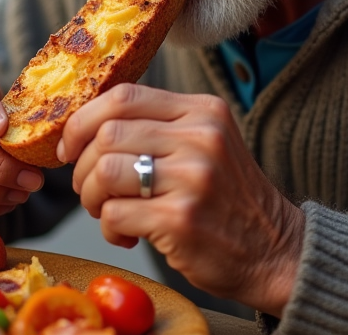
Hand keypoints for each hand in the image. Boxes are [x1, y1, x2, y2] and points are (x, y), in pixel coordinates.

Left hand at [57, 84, 303, 317]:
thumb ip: (157, 126)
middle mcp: (200, 138)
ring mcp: (192, 178)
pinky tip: (127, 235)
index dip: (83, 119)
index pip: (123, 95)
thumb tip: (85, 125)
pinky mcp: (181, 219)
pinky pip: (114, 213)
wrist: (275, 251)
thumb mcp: (206, 144)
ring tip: (106, 212)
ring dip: (90, 197)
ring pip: (104, 171)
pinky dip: (108, 228)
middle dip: (82, 165)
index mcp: (202, 111)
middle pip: (106, 133)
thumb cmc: (227, 199)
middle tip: (89, 189)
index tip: (71, 145)